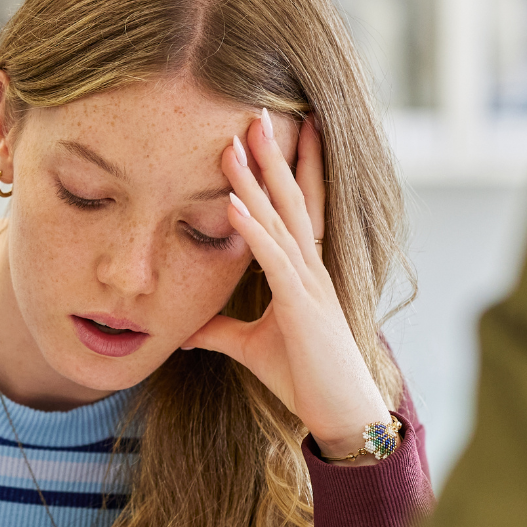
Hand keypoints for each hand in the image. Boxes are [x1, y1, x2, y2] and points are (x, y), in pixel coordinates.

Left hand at [184, 108, 392, 459]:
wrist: (339, 413)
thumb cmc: (304, 378)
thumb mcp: (250, 347)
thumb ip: (221, 331)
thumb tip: (187, 331)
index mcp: (302, 271)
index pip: (293, 208)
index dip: (285, 169)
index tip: (271, 134)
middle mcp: (310, 267)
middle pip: (289, 199)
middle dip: (273, 156)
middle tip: (256, 113)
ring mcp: (309, 283)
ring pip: (280, 220)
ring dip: (256, 182)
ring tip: (235, 143)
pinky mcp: (302, 305)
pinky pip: (273, 260)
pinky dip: (252, 231)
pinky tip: (233, 205)